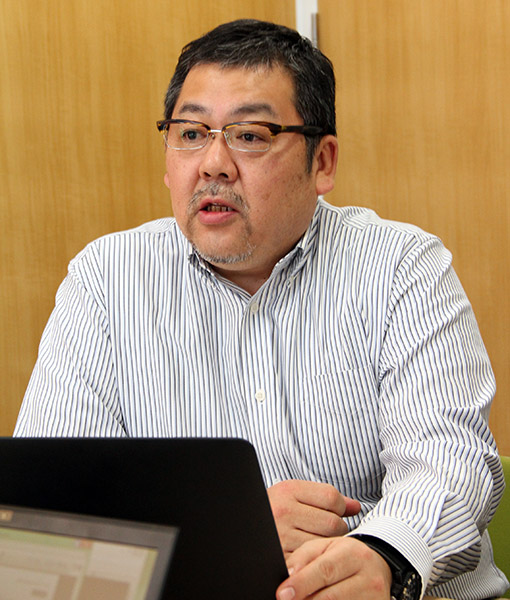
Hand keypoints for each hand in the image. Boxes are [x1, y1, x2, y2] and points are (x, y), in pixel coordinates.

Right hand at [267, 480, 360, 557]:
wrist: (242, 525)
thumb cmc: (274, 511)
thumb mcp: (294, 495)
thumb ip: (325, 498)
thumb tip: (356, 506)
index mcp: (287, 490)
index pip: (332, 497)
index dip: (338, 507)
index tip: (331, 512)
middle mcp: (283, 510)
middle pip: (333, 522)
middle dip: (335, 529)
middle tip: (323, 532)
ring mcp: (281, 536)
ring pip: (327, 543)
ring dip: (327, 546)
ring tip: (314, 542)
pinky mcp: (281, 558)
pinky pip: (314, 560)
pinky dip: (316, 560)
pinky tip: (310, 555)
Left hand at [276, 535, 392, 599]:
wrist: (378, 568)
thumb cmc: (345, 557)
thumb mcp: (325, 547)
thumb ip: (304, 557)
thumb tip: (287, 575)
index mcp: (353, 554)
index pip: (324, 570)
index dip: (301, 584)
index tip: (282, 593)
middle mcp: (368, 577)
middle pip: (330, 596)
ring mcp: (374, 598)